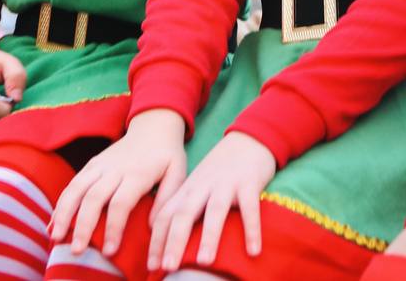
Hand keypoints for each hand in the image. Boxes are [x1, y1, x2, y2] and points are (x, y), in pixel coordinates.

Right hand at [49, 109, 187, 256]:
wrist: (153, 126)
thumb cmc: (167, 155)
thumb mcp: (178, 173)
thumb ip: (166, 198)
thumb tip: (152, 227)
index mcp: (138, 173)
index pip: (121, 203)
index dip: (114, 228)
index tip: (110, 251)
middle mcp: (115, 168)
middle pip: (93, 197)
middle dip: (83, 225)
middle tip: (76, 250)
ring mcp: (100, 164)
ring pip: (76, 188)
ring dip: (64, 214)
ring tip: (55, 238)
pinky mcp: (91, 164)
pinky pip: (72, 184)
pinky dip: (61, 203)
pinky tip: (53, 223)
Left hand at [149, 131, 275, 271]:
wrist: (249, 138)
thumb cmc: (221, 168)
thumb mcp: (197, 184)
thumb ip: (182, 205)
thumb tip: (162, 236)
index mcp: (187, 189)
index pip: (165, 215)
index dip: (157, 240)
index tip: (152, 265)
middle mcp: (203, 186)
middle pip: (184, 214)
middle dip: (174, 241)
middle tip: (167, 266)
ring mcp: (226, 184)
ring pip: (214, 211)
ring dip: (209, 236)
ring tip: (204, 262)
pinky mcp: (249, 183)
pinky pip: (250, 208)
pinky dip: (252, 230)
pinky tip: (253, 251)